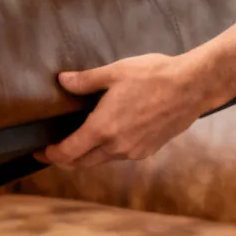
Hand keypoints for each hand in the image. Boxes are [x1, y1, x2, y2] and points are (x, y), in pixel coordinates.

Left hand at [37, 54, 220, 168]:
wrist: (194, 85)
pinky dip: (107, 151)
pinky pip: (120, 156)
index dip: (51, 154)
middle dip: (64, 159)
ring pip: (101, 160)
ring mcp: (134, 151)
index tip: (40, 151)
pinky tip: (108, 137)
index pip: (68, 152)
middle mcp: (117, 147)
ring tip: (78, 143)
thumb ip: (85, 81)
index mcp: (103, 129)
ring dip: (86, 156)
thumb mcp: (115, 72)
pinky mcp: (149, 150)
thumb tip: (62, 81)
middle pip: (82, 163)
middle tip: (52, 152)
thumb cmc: (155, 76)